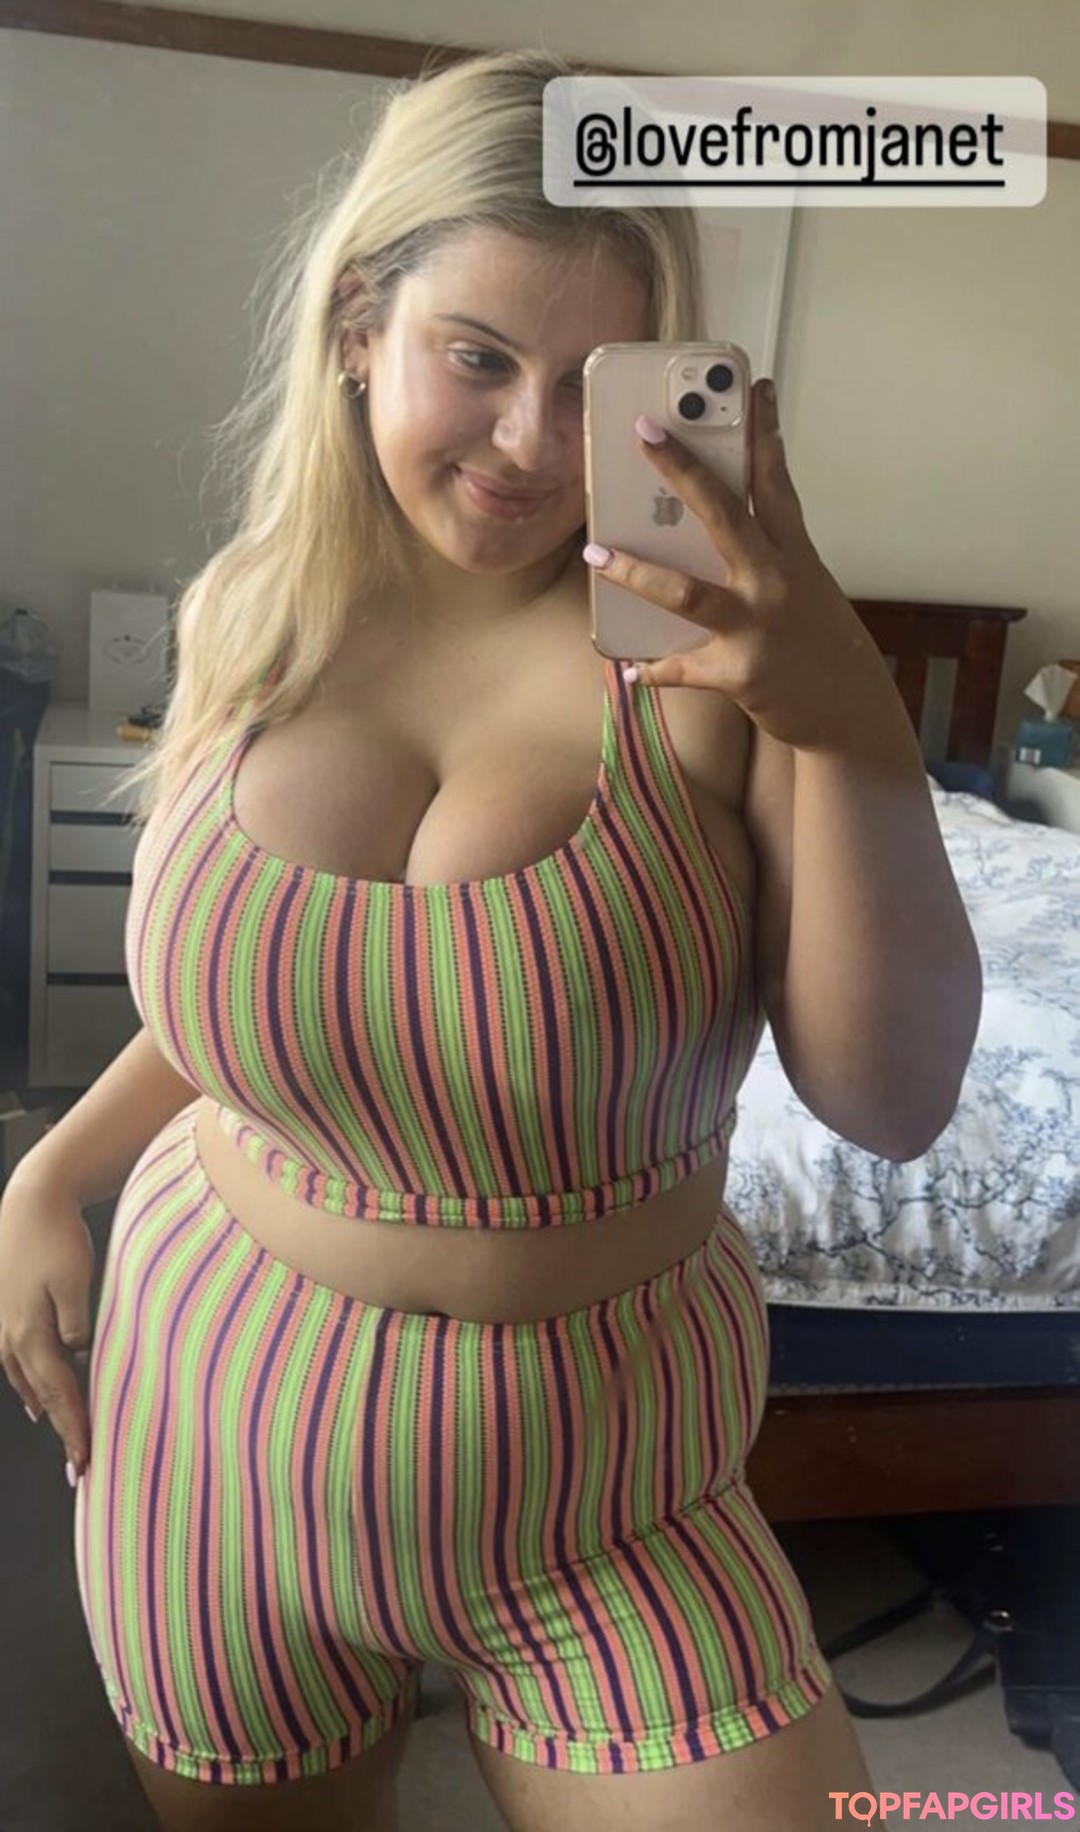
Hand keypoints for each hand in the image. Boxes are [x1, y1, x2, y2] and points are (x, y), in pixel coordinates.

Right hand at [0, 1178, 94, 1479]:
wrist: (30, 1200)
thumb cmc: (58, 1238)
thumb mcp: (74, 1281)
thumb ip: (77, 1324)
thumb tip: (78, 1357)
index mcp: (32, 1334)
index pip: (60, 1395)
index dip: (74, 1430)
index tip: (85, 1463)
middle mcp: (12, 1337)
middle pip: (43, 1394)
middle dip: (62, 1429)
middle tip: (78, 1466)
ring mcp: (4, 1325)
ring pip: (26, 1379)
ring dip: (45, 1407)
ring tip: (60, 1434)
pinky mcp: (6, 1311)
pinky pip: (17, 1360)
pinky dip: (29, 1382)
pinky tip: (34, 1393)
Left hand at [584, 378, 890, 751]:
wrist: (850, 712)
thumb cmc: (820, 646)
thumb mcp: (806, 590)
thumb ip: (767, 559)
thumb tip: (709, 536)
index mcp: (795, 556)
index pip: (776, 483)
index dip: (763, 433)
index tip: (753, 387)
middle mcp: (776, 582)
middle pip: (723, 514)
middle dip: (682, 470)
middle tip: (644, 432)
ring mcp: (756, 626)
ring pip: (684, 591)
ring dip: (634, 572)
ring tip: (595, 555)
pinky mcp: (740, 672)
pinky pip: (682, 668)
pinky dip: (653, 670)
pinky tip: (628, 669)